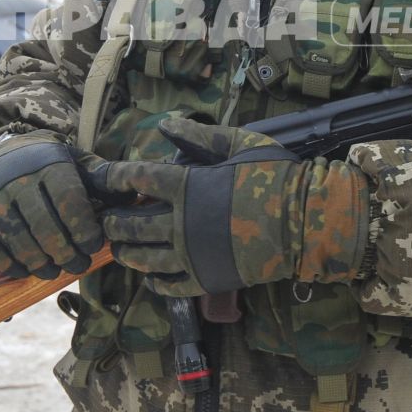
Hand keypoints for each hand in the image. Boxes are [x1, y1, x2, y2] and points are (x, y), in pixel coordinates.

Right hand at [0, 132, 102, 280]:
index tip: (93, 246)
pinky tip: (24, 270)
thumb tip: (135, 196)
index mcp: (50, 164)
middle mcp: (18, 178)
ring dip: (39, 263)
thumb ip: (104, 178)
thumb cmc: (50, 164)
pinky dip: (7, 263)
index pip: (69, 201)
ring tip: (53, 270)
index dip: (84, 230)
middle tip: (77, 265)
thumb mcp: (78, 162)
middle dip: (65, 254)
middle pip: (44, 226)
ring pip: (17, 239)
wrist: (2, 150)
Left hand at [92, 116, 370, 296]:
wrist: (306, 220)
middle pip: (132, 224)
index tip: (106, 179)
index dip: (116, 178)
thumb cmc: (275, 175)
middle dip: (114, 221)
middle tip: (106, 219)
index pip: (137, 180)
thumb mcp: (239, 143)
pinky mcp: (206, 279)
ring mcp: (192, 255)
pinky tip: (149, 278)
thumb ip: (198, 137)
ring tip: (119, 249)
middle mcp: (181, 222)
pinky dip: (154, 282)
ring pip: (144, 258)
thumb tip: (164, 125)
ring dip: (126, 253)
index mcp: (187, 185)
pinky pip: (170, 286)